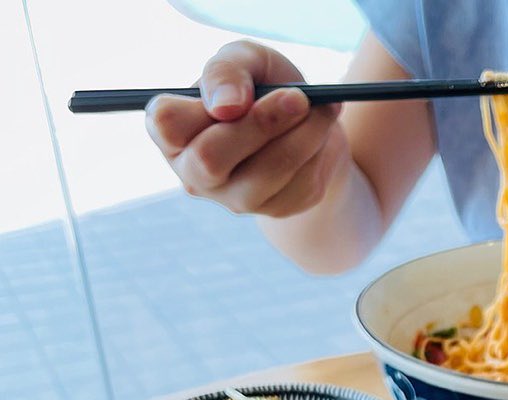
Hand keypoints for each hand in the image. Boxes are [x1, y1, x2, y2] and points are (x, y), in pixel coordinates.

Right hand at [145, 41, 348, 217]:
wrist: (306, 120)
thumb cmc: (262, 85)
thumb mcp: (245, 60)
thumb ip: (227, 71)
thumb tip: (225, 107)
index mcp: (173, 132)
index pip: (165, 125)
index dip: (204, 108)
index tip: (242, 96)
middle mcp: (195, 173)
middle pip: (210, 160)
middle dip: (260, 124)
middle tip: (299, 98)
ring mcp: (234, 199)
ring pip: (263, 175)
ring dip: (301, 136)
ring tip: (319, 109)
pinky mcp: (275, 209)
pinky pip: (298, 185)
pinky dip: (317, 152)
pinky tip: (320, 133)